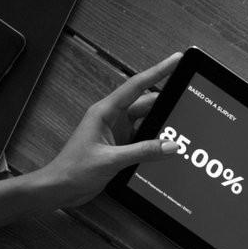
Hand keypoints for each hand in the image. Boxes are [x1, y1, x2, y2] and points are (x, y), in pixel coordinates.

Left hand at [33, 53, 182, 206]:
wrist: (59, 188)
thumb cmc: (73, 170)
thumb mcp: (110, 160)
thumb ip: (143, 151)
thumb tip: (171, 145)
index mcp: (105, 112)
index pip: (137, 85)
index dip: (158, 71)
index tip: (176, 60)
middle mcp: (112, 118)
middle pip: (146, 104)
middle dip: (167, 104)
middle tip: (188, 103)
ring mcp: (117, 131)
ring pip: (147, 122)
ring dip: (162, 126)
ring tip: (181, 130)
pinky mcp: (120, 145)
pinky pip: (144, 138)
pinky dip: (156, 141)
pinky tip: (167, 146)